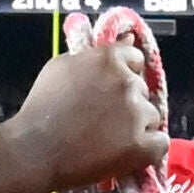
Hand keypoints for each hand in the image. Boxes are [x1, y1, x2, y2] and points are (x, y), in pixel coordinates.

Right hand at [3, 17, 160, 192]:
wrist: (34, 151)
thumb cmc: (41, 108)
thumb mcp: (61, 66)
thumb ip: (96, 53)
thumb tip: (129, 38)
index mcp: (109, 59)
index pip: (135, 59)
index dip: (124, 75)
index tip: (110, 91)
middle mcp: (127, 82)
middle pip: (142, 90)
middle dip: (127, 103)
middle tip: (101, 120)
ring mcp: (137, 114)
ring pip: (151, 117)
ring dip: (137, 127)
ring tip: (108, 140)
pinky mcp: (141, 145)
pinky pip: (159, 143)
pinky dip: (147, 150)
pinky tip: (126, 154)